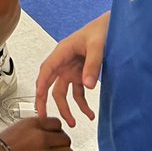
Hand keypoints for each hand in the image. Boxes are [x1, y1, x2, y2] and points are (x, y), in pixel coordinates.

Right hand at [0, 117, 74, 150]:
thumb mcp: (18, 128)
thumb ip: (34, 129)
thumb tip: (47, 133)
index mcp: (33, 124)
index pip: (57, 123)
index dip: (56, 131)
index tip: (54, 135)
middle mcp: (41, 138)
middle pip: (65, 138)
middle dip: (62, 144)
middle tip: (56, 148)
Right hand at [35, 12, 108, 127]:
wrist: (112, 27)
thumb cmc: (100, 30)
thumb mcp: (97, 46)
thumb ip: (92, 65)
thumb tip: (88, 85)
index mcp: (62, 52)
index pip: (47, 70)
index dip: (41, 84)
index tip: (39, 97)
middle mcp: (63, 62)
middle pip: (49, 84)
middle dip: (44, 100)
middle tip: (43, 116)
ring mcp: (71, 70)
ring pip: (62, 92)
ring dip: (66, 107)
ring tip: (73, 123)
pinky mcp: (80, 75)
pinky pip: (78, 93)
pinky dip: (82, 104)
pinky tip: (89, 113)